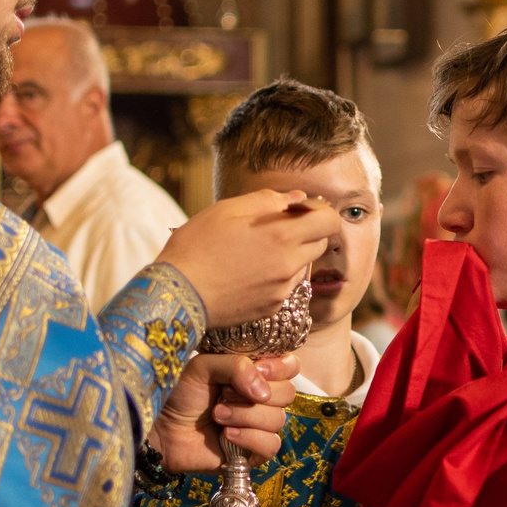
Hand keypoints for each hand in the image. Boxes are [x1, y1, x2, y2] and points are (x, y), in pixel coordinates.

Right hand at [153, 192, 343, 329]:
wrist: (177, 293)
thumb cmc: (196, 246)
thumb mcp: (227, 209)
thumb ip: (268, 200)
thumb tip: (296, 198)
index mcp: (281, 237)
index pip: (330, 221)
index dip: (318, 211)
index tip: (297, 209)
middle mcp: (289, 266)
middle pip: (320, 244)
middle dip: (306, 232)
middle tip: (275, 227)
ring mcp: (281, 290)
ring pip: (303, 266)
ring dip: (291, 254)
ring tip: (256, 251)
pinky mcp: (270, 308)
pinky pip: (286, 286)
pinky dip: (277, 276)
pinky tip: (249, 271)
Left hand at [153, 353, 298, 471]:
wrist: (162, 429)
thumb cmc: (180, 393)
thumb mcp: (203, 367)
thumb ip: (236, 366)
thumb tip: (263, 391)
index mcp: (255, 373)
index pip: (290, 367)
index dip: (280, 368)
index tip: (258, 369)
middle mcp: (261, 398)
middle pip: (288, 393)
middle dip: (255, 395)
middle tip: (224, 395)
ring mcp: (259, 426)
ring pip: (278, 420)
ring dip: (245, 416)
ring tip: (217, 416)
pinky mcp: (253, 452)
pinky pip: (271, 446)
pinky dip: (249, 439)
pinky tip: (226, 436)